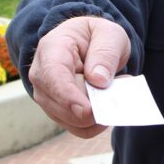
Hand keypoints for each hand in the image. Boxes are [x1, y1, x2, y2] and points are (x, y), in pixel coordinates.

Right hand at [27, 16, 130, 137]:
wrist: (87, 44)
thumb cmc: (96, 36)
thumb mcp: (109, 34)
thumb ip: (105, 53)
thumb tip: (98, 81)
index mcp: (51, 49)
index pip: (53, 76)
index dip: (68, 96)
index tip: (87, 110)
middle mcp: (41, 76)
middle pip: (61, 105)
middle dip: (93, 104)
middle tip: (122, 82)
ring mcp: (47, 97)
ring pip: (72, 121)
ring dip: (99, 112)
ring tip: (115, 87)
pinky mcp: (58, 113)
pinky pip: (80, 129)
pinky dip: (99, 122)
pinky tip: (107, 102)